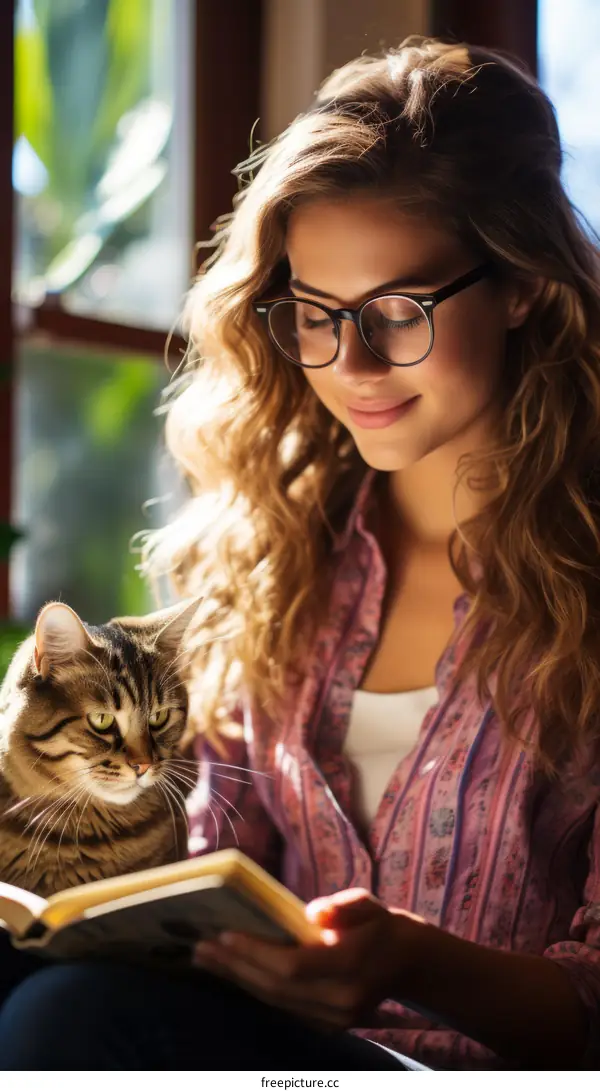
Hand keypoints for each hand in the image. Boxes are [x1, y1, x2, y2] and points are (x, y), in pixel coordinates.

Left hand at [193, 887, 423, 1028]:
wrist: (409, 963)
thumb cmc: (382, 925)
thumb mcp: (370, 904)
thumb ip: (345, 906)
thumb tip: (313, 913)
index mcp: (351, 966)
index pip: (293, 965)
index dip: (256, 952)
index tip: (224, 934)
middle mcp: (341, 1000)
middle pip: (277, 987)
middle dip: (235, 967)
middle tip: (200, 947)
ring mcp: (334, 1019)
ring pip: (276, 1001)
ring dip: (238, 980)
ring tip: (206, 959)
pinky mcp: (327, 1025)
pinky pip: (283, 1007)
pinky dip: (255, 988)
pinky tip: (233, 972)